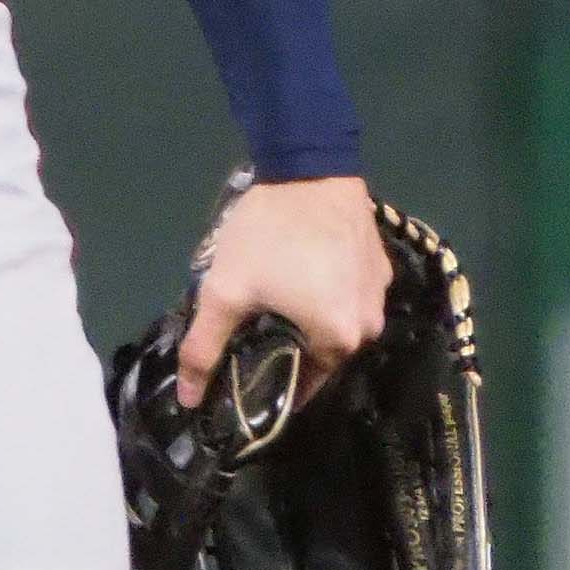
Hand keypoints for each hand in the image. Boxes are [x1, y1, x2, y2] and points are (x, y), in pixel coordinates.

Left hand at [178, 173, 390, 402]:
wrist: (308, 169)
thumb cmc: (267, 236)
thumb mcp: (225, 292)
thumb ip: (205, 347)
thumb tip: (190, 400)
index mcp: (341, 343)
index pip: (302, 384)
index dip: (268, 381)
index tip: (239, 373)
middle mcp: (370, 329)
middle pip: (318, 353)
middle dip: (283, 345)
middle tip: (247, 326)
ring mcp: (380, 296)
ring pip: (333, 322)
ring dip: (303, 316)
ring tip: (269, 296)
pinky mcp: (379, 268)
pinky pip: (346, 294)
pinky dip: (323, 291)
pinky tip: (296, 271)